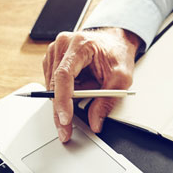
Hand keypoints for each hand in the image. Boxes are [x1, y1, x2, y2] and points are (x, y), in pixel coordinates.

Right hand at [42, 27, 140, 142]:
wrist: (116, 41)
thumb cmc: (118, 53)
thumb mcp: (121, 77)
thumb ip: (107, 100)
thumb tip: (95, 122)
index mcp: (80, 44)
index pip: (64, 75)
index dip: (63, 99)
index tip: (65, 119)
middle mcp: (63, 45)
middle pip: (54, 84)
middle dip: (60, 110)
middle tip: (65, 131)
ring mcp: (55, 51)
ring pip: (52, 86)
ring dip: (64, 100)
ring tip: (87, 94)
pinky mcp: (53, 59)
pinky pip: (53, 84)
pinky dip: (64, 93)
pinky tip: (79, 89)